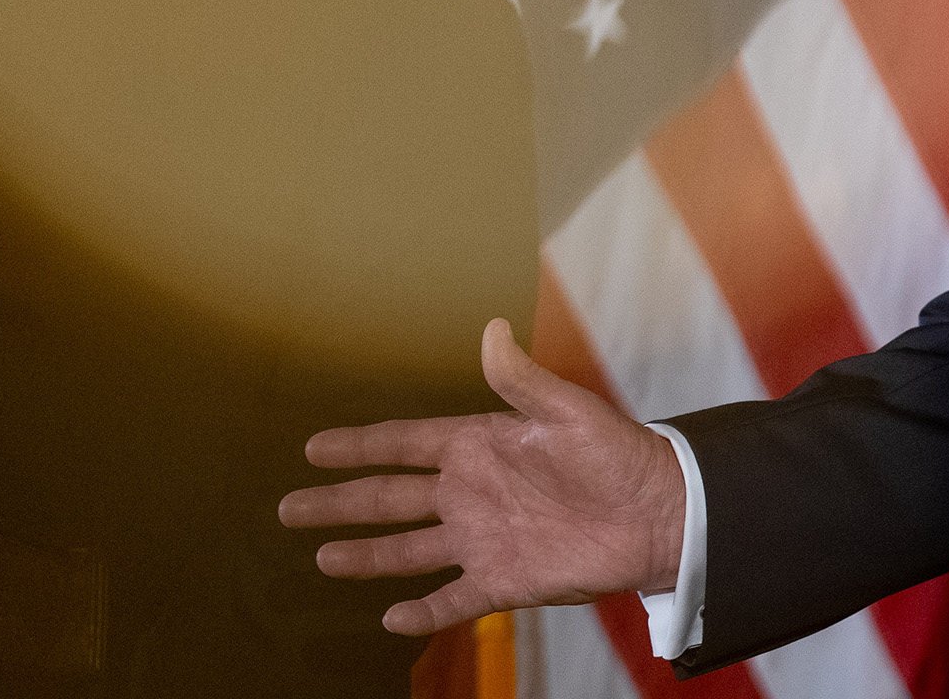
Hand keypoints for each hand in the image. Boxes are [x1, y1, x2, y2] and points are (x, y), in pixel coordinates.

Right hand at [279, 317, 687, 635]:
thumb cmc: (620, 453)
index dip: (360, 446)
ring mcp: (483, 539)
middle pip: (390, 499)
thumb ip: (521, 380)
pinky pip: (453, 599)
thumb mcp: (569, 410)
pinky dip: (423, 612)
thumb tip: (490, 329)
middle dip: (340, 503)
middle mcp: (472, 493)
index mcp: (481, 445)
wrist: (660, 512)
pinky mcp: (504, 581)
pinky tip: (391, 620)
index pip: (405, 444)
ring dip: (366, 556)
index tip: (313, 446)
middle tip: (288, 507)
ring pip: (409, 551)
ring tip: (321, 560)